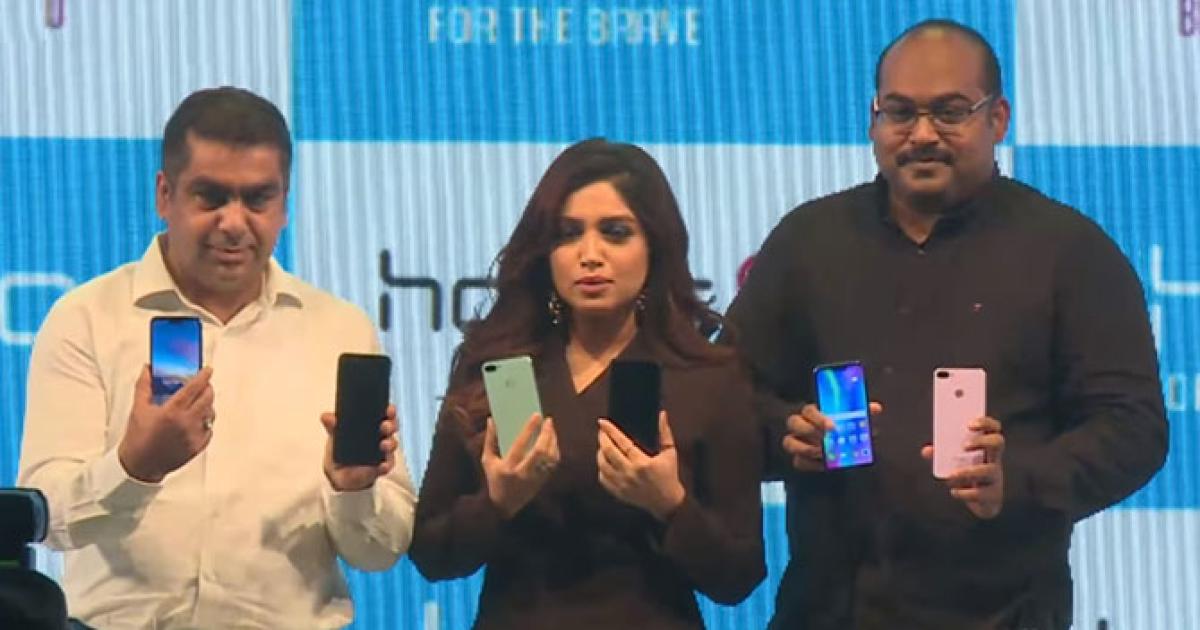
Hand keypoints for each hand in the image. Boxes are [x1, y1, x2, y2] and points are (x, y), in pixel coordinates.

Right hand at [118, 365, 214, 482]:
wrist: (140, 465)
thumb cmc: (138, 438)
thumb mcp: (138, 409)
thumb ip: (144, 385)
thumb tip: (148, 369)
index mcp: (172, 411)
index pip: (194, 387)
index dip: (204, 376)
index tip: (207, 370)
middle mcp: (186, 423)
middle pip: (208, 398)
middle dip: (207, 388)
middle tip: (202, 385)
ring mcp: (194, 435)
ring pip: (211, 413)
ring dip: (207, 405)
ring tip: (197, 403)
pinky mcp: (198, 447)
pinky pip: (209, 429)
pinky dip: (205, 422)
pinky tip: (195, 420)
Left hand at [321, 404, 399, 491]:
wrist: (339, 475)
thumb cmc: (341, 451)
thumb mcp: (335, 437)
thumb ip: (332, 427)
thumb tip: (326, 417)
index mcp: (371, 425)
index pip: (384, 415)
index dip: (389, 411)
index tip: (389, 409)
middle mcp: (380, 437)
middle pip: (391, 427)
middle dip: (391, 425)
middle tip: (384, 426)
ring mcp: (383, 452)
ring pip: (392, 445)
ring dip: (390, 444)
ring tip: (383, 445)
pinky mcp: (381, 467)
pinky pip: (387, 465)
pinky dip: (386, 465)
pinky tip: (382, 465)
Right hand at [481, 414, 559, 518]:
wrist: (505, 506)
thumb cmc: (495, 480)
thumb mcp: (488, 461)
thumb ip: (490, 440)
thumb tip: (491, 420)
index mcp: (508, 466)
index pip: (521, 444)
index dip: (530, 428)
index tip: (537, 415)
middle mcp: (524, 472)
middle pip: (540, 451)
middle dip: (547, 433)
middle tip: (548, 420)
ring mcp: (535, 478)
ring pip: (550, 457)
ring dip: (553, 440)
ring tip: (551, 428)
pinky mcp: (543, 481)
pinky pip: (553, 463)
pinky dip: (555, 450)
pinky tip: (553, 441)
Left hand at [597, 411, 685, 520]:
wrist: (667, 502)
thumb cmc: (669, 476)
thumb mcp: (670, 453)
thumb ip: (665, 432)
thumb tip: (662, 414)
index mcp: (643, 462)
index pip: (622, 442)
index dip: (610, 430)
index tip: (602, 422)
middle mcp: (630, 473)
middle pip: (609, 452)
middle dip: (602, 439)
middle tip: (601, 431)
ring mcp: (623, 484)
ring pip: (602, 466)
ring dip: (600, 453)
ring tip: (602, 446)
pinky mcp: (619, 493)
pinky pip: (603, 479)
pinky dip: (601, 469)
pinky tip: (604, 463)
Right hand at [783, 401, 883, 471]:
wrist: (845, 450)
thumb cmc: (847, 431)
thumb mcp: (856, 422)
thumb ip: (863, 414)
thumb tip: (876, 408)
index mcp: (814, 413)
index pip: (808, 410)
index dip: (818, 418)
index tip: (833, 427)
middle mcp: (801, 425)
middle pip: (793, 423)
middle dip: (809, 431)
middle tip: (826, 440)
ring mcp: (797, 442)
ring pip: (789, 442)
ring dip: (805, 448)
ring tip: (823, 453)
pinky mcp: (799, 458)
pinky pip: (798, 461)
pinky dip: (810, 464)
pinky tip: (823, 465)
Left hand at [921, 416, 1004, 518]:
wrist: (981, 504)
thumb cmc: (968, 477)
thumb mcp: (955, 464)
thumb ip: (941, 456)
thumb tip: (926, 451)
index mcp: (987, 448)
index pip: (994, 428)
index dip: (986, 423)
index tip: (969, 424)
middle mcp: (995, 460)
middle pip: (997, 443)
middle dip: (981, 441)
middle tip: (964, 446)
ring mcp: (995, 478)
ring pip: (988, 471)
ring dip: (969, 471)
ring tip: (952, 475)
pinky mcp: (992, 496)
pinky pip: (980, 494)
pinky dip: (965, 493)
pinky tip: (954, 492)